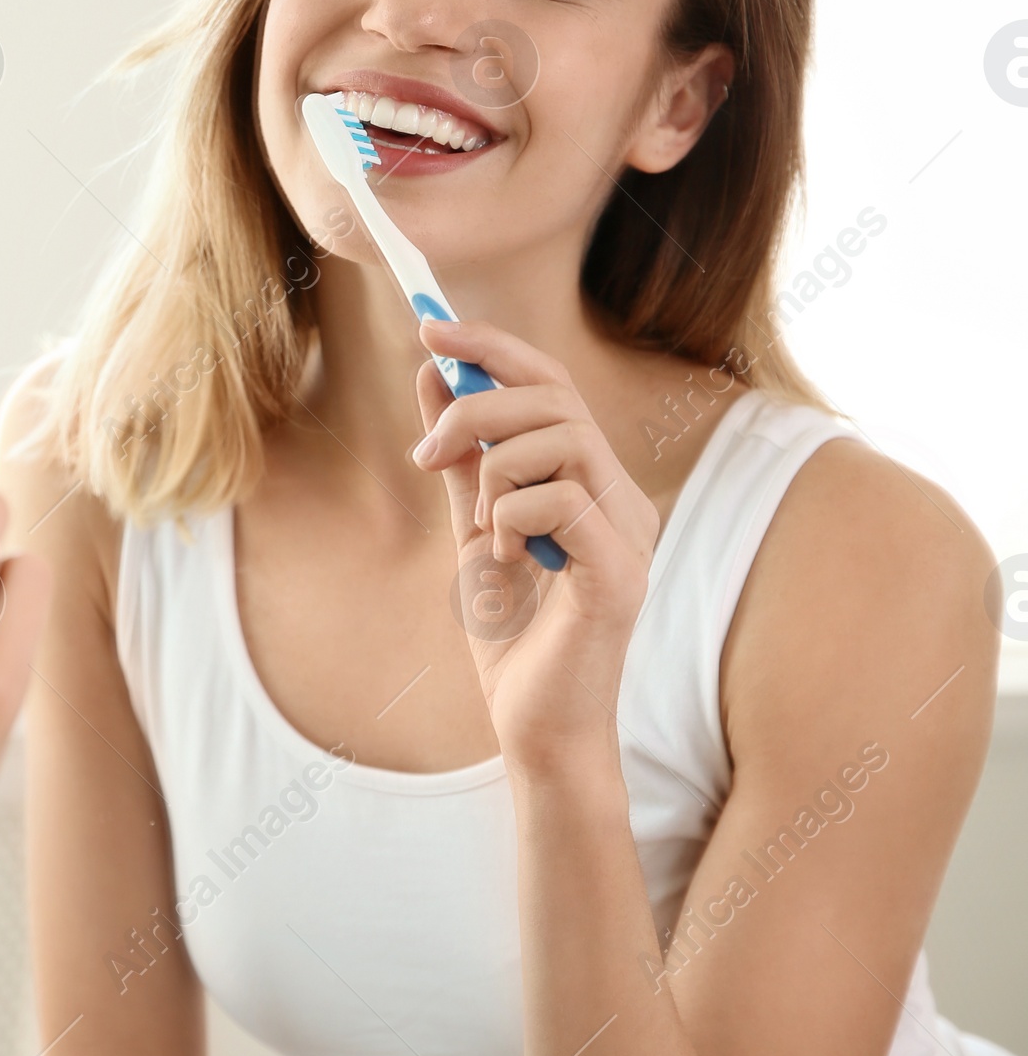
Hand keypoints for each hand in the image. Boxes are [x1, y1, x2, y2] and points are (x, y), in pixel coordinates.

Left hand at [411, 321, 656, 779]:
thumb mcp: (473, 527)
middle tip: (424, 454)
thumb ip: (460, 457)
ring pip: (558, 437)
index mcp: (593, 480)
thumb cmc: (513, 637)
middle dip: (476, 405)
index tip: (428, 326)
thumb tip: (434, 373)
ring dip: (493, 472)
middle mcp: (622, 494)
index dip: (492, 345)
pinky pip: (559, 497)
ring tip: (482, 529)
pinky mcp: (620, 570)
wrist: (535, 729)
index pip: (552, 380)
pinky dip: (510, 517)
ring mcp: (630, 530)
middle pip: (554, 394)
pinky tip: (506, 561)